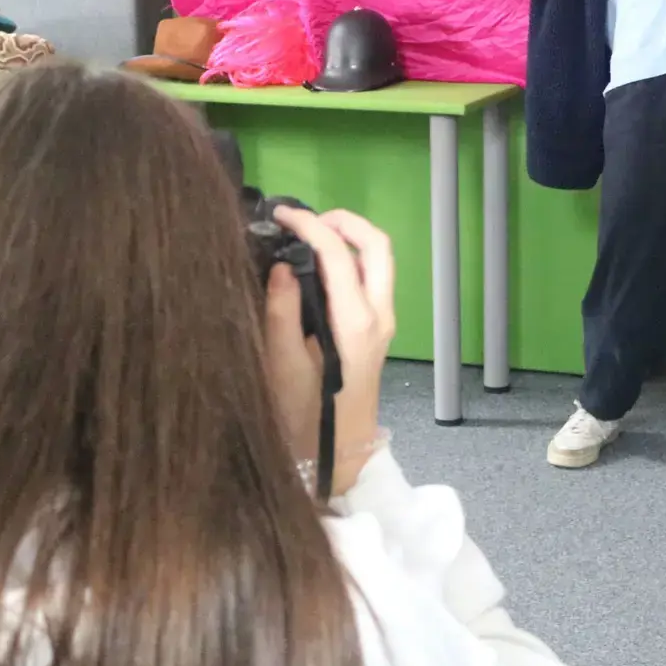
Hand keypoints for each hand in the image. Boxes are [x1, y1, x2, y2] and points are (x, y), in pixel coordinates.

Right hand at [273, 206, 395, 495]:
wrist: (340, 450)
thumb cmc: (306, 413)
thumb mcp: (282, 364)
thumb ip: (282, 310)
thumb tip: (282, 265)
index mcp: (356, 321)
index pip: (338, 253)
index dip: (309, 225)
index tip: (280, 215)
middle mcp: (379, 314)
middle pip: (378, 245)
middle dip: (345, 221)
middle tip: (306, 219)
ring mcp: (385, 319)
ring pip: (380, 259)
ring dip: (351, 237)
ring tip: (309, 235)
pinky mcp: (379, 327)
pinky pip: (374, 277)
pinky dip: (352, 258)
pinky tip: (319, 264)